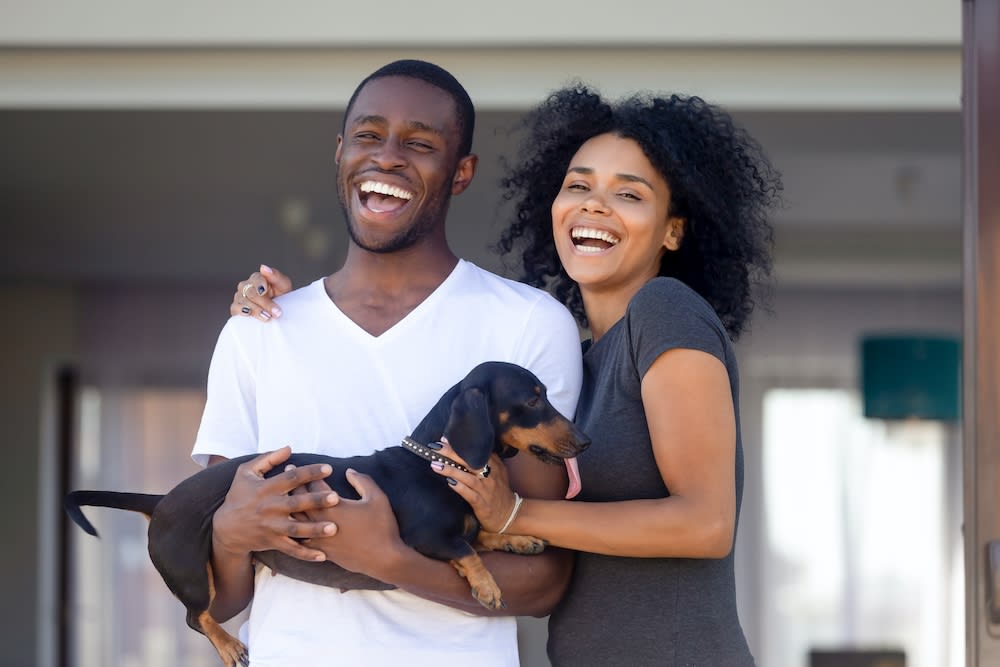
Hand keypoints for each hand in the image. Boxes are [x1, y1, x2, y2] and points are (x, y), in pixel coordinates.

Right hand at [212, 446, 339, 561]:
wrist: (225, 528)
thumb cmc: (239, 495)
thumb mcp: (246, 472)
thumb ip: (268, 458)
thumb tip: (289, 448)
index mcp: (267, 488)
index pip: (291, 478)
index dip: (310, 472)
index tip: (328, 468)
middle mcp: (270, 508)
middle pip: (296, 504)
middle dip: (316, 501)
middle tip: (335, 498)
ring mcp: (272, 527)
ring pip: (296, 529)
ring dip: (315, 530)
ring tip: (333, 528)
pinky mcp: (273, 542)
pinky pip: (291, 549)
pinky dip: (306, 554)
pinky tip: (322, 556)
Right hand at [230, 264, 292, 320]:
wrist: (277, 311)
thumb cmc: (281, 296)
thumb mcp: (283, 285)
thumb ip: (275, 276)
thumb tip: (263, 267)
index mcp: (257, 278)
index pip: (256, 279)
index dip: (260, 285)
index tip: (264, 291)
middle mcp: (246, 286)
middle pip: (251, 293)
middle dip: (265, 303)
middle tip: (276, 312)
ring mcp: (240, 296)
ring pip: (244, 301)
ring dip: (256, 310)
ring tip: (268, 317)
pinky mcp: (236, 308)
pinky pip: (235, 308)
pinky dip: (241, 311)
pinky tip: (249, 314)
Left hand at [293, 469, 407, 577]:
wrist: (383, 559)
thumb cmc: (382, 527)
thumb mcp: (377, 498)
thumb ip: (362, 481)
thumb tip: (349, 471)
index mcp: (335, 507)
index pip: (314, 487)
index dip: (304, 475)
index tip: (293, 465)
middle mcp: (323, 523)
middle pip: (300, 502)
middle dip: (291, 488)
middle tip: (282, 479)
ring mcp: (320, 539)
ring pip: (297, 522)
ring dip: (289, 509)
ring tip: (282, 499)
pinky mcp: (322, 552)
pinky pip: (300, 540)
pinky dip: (293, 531)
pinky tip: (289, 527)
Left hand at [430, 443, 518, 533]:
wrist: (510, 514)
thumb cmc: (499, 491)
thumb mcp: (498, 472)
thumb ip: (488, 459)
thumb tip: (469, 447)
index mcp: (494, 466)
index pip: (476, 451)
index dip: (460, 445)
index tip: (444, 439)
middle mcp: (490, 476)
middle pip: (470, 462)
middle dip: (452, 454)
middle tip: (436, 447)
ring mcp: (486, 490)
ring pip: (468, 478)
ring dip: (451, 470)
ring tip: (435, 464)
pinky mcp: (482, 504)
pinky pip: (470, 495)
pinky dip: (460, 488)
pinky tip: (449, 482)